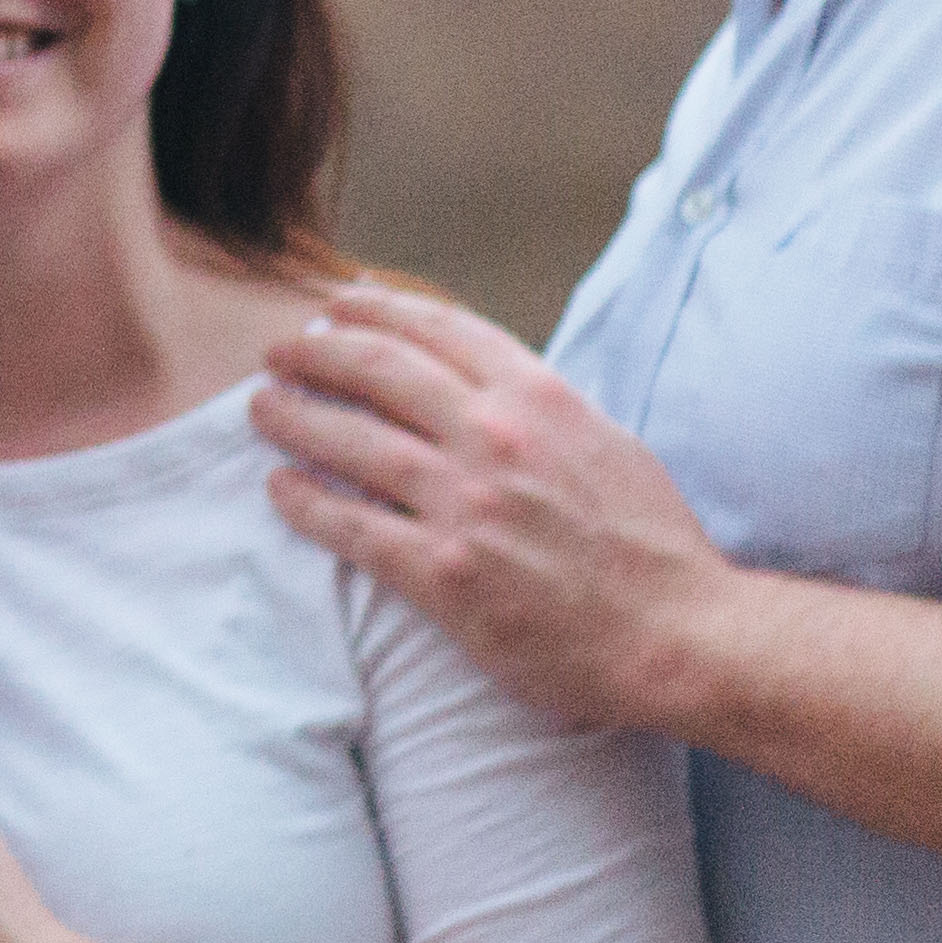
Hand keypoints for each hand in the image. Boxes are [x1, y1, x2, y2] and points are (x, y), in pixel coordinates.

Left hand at [252, 279, 743, 733]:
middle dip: (316, 353)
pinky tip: (280, 488)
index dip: (375, 311)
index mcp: (539, 398)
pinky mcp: (444, 572)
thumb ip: (541, 410)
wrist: (679, 635)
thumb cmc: (650, 546)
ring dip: (295, 418)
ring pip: (351, 441)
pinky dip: (305, 502)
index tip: (336, 307)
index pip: (438, 329)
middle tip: (277, 353)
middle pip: (378, 370)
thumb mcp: (606, 444)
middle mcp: (496, 437)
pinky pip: (351, 525)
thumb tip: (487, 384)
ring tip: (262, 409)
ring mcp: (467, 503)